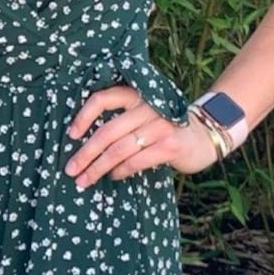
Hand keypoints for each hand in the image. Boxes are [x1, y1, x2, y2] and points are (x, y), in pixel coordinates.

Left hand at [65, 84, 216, 188]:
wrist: (203, 137)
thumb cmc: (164, 128)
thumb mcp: (143, 115)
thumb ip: (120, 120)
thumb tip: (82, 142)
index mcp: (137, 95)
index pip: (103, 98)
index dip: (83, 116)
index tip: (70, 135)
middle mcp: (148, 107)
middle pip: (107, 132)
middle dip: (85, 153)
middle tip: (71, 170)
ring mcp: (160, 126)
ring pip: (118, 150)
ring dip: (98, 168)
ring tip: (85, 179)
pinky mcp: (170, 145)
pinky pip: (135, 161)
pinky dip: (120, 171)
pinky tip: (112, 176)